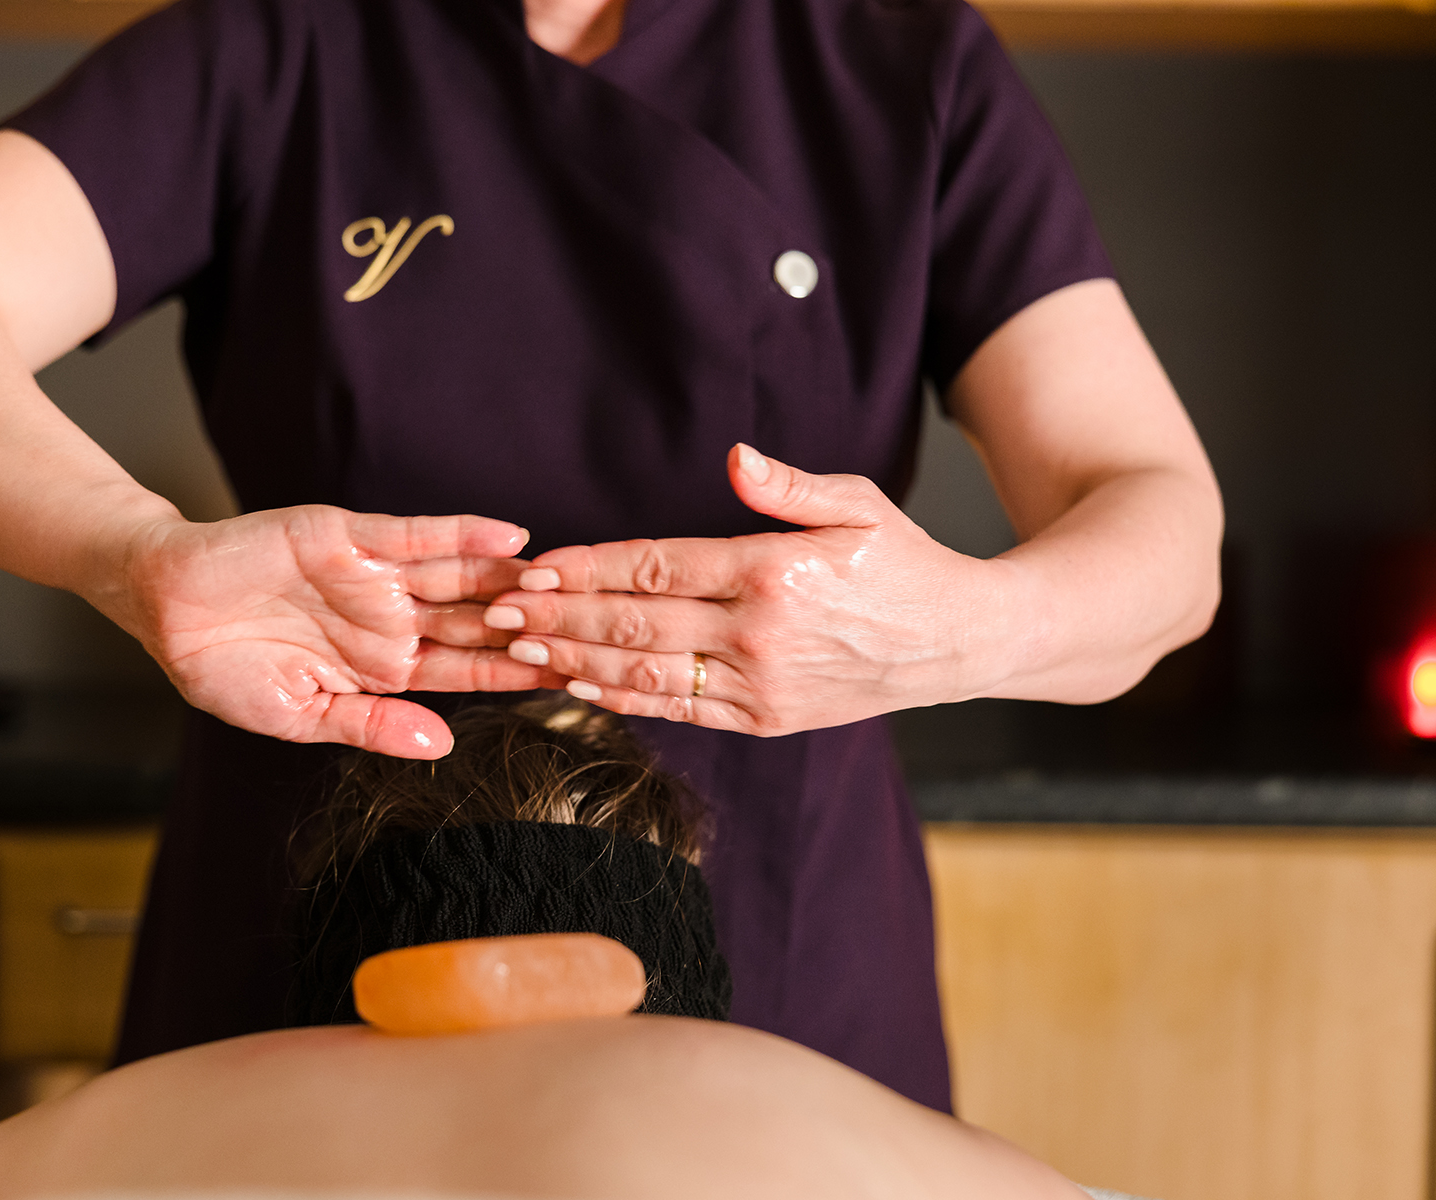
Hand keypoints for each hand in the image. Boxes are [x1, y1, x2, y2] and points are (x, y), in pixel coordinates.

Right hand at [110, 505, 567, 757]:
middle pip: (478, 620)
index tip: (576, 681)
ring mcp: (374, 576)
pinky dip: (459, 533)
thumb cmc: (223, 668)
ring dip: (511, 581)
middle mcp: (391, 617)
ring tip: (570, 583)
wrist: (164, 608)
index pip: (466, 669)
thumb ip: (370, 726)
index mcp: (385, 666)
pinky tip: (507, 538)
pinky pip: (413, 533)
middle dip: (532, 625)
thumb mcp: (298, 715)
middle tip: (595, 630)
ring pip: (458, 576)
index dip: (518, 674)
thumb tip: (441, 745)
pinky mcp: (348, 537)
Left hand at [478, 445, 1019, 734]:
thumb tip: (735, 459)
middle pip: (636, 624)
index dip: (588, 566)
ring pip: (646, 675)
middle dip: (559, 617)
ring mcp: (761, 686)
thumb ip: (788, 485)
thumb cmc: (903, 562)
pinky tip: (579, 684)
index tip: (536, 565)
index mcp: (775, 571)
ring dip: (575, 661)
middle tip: (498, 611)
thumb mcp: (858, 503)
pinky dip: (623, 699)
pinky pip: (679, 711)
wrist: (959, 643)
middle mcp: (760, 634)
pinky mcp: (765, 720)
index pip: (658, 566)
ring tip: (519, 649)